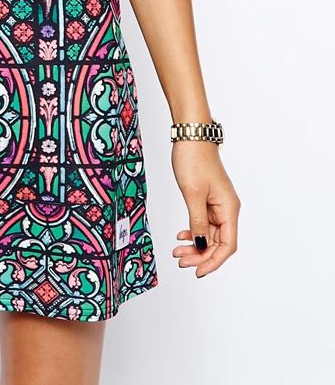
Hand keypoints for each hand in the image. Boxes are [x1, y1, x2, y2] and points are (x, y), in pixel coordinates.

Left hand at [170, 140, 240, 277]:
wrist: (190, 135)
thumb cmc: (194, 159)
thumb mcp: (193, 193)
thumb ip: (197, 221)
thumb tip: (200, 244)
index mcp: (229, 209)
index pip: (227, 245)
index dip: (214, 261)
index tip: (198, 271)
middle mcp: (226, 209)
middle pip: (217, 242)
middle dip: (200, 255)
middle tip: (180, 261)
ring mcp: (217, 204)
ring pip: (208, 234)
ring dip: (194, 244)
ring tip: (177, 251)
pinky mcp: (207, 199)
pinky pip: (203, 222)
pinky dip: (193, 231)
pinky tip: (181, 235)